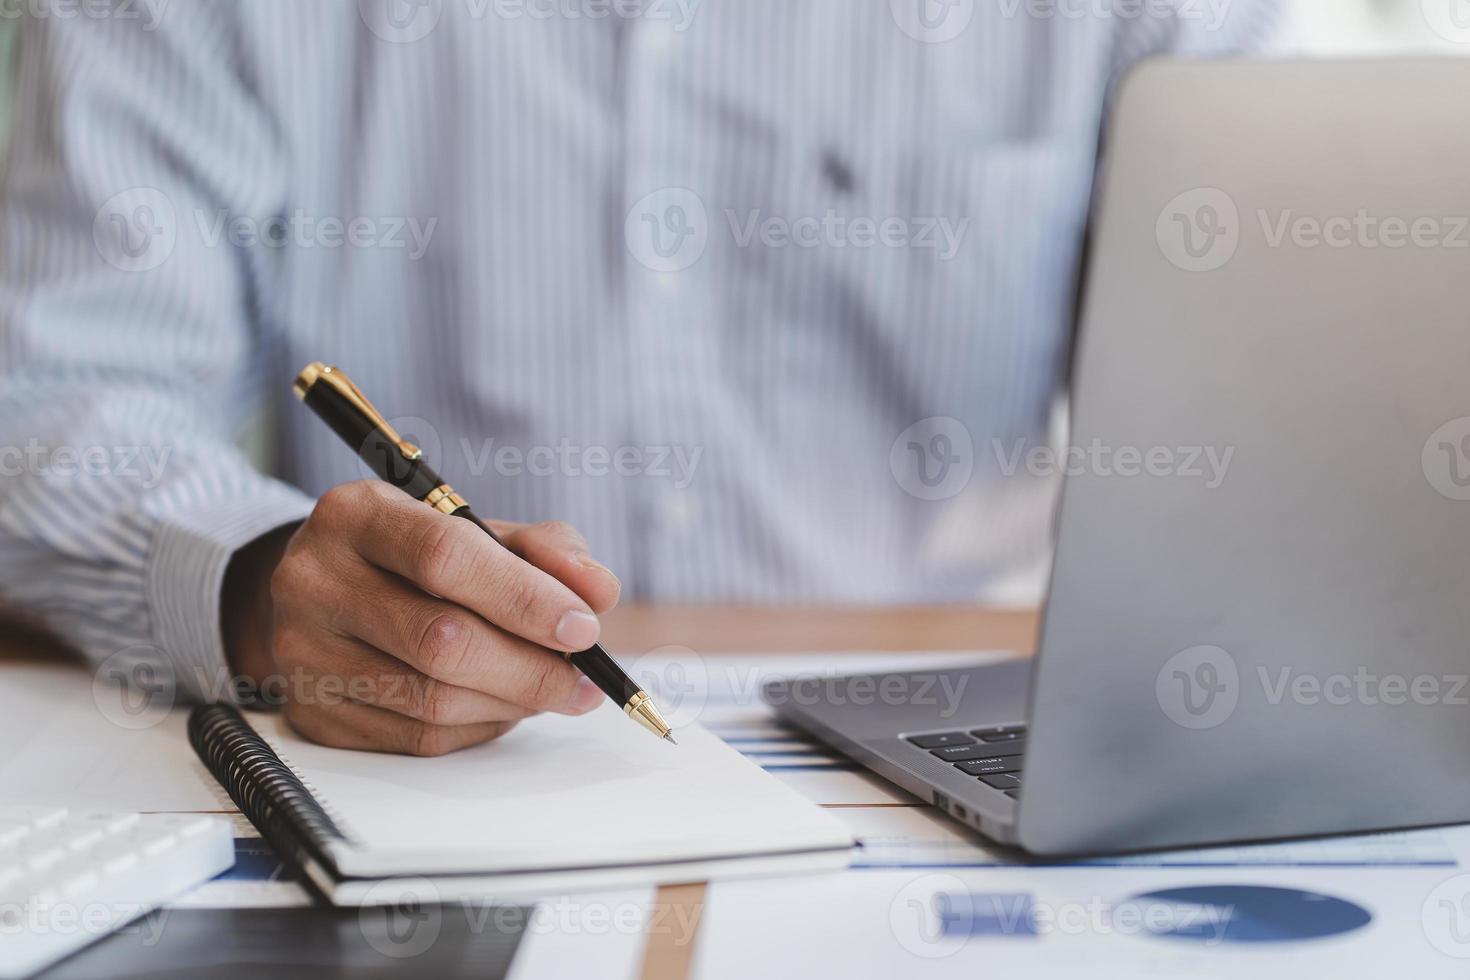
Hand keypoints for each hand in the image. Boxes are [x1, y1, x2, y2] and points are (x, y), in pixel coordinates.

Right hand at [221, 481, 620, 754]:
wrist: (322, 593)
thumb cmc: (414, 558)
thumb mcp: (476, 529)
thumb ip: (545, 551)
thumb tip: (597, 592)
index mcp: (357, 515)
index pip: (446, 558)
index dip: (525, 598)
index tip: (584, 627)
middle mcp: (315, 580)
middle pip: (440, 640)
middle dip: (530, 667)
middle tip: (583, 679)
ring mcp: (303, 653)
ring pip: (432, 700)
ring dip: (512, 702)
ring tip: (552, 690)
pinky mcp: (312, 714)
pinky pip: (417, 738)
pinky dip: (478, 727)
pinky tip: (502, 706)